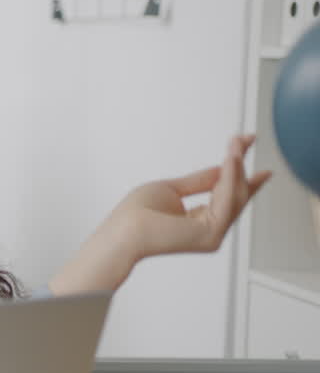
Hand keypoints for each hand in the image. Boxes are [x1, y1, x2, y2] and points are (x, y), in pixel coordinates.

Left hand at [115, 134, 270, 260]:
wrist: (122, 231)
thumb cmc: (135, 215)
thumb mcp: (172, 189)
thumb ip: (200, 181)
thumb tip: (222, 167)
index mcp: (201, 221)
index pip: (228, 195)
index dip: (241, 173)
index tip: (250, 151)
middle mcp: (211, 230)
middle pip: (236, 194)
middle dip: (241, 163)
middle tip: (247, 138)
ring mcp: (213, 234)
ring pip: (234, 194)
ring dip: (237, 165)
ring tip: (239, 142)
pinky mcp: (211, 233)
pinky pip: (227, 200)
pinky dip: (230, 176)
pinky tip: (232, 158)